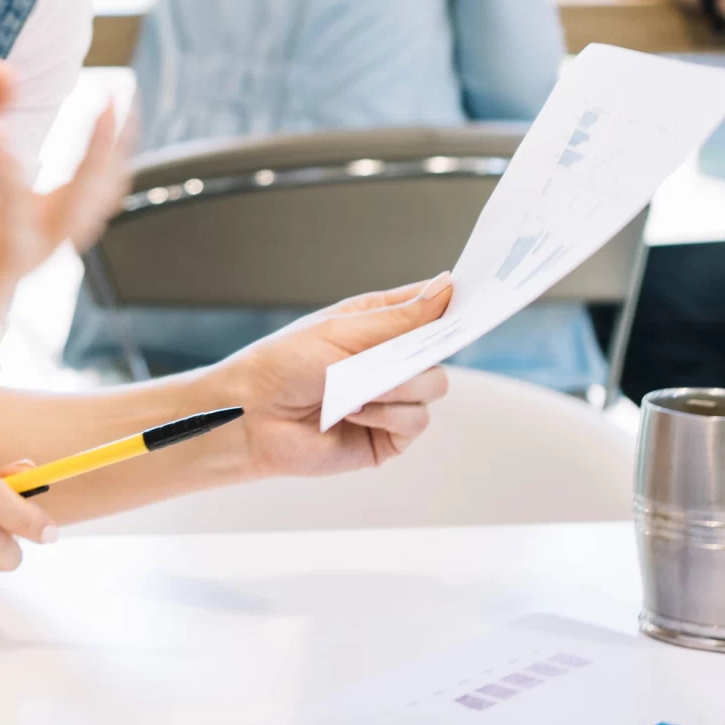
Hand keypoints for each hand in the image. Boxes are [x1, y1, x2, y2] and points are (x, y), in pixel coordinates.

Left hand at [0, 59, 126, 412]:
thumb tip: (3, 65)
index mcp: (8, 236)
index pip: (80, 197)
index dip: (107, 153)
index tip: (118, 95)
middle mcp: (0, 272)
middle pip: (70, 225)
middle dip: (92, 168)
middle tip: (97, 108)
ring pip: (18, 255)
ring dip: (13, 189)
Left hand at [202, 276, 456, 479]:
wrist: (252, 416)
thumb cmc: (284, 364)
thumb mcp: (343, 330)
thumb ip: (400, 317)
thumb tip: (446, 287)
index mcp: (378, 325)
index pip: (430, 309)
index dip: (452, 303)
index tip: (472, 297)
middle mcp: (390, 361)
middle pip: (440, 350)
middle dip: (422, 351)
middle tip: (395, 354)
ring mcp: (392, 399)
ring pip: (434, 387)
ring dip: (397, 387)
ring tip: (355, 389)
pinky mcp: (388, 436)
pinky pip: (415, 422)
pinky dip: (388, 414)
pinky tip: (354, 411)